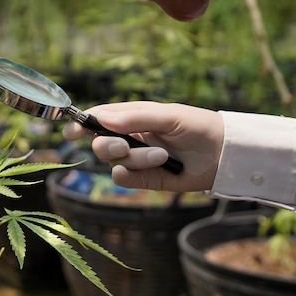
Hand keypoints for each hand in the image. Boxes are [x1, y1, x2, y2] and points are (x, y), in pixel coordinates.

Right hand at [62, 102, 223, 191]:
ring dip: (136, 159)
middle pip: (100, 143)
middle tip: (123, 145)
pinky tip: (150, 169)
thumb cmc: (197, 126)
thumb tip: (101, 118)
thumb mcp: (167, 116)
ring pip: (114, 162)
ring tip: (163, 156)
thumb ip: (134, 118)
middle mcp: (130, 137)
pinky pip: (124, 179)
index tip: (72, 130)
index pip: (99, 118)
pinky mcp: (145, 179)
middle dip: (108, 145)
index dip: (82, 123)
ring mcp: (136, 159)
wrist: (224, 154)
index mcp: (132, 117)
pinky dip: (131, 175)